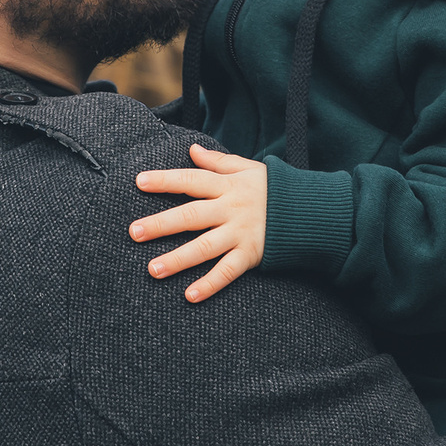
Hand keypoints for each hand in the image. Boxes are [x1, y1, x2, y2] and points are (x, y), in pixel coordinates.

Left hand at [131, 144, 268, 302]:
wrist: (310, 211)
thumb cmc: (273, 189)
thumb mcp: (248, 169)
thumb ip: (218, 162)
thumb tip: (192, 150)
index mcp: (228, 186)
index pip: (192, 180)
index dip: (166, 181)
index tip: (139, 182)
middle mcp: (231, 209)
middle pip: (192, 216)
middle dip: (162, 224)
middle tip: (135, 232)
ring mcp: (240, 233)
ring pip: (205, 247)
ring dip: (178, 259)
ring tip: (153, 269)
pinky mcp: (251, 255)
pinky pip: (227, 271)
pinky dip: (209, 284)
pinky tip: (189, 295)